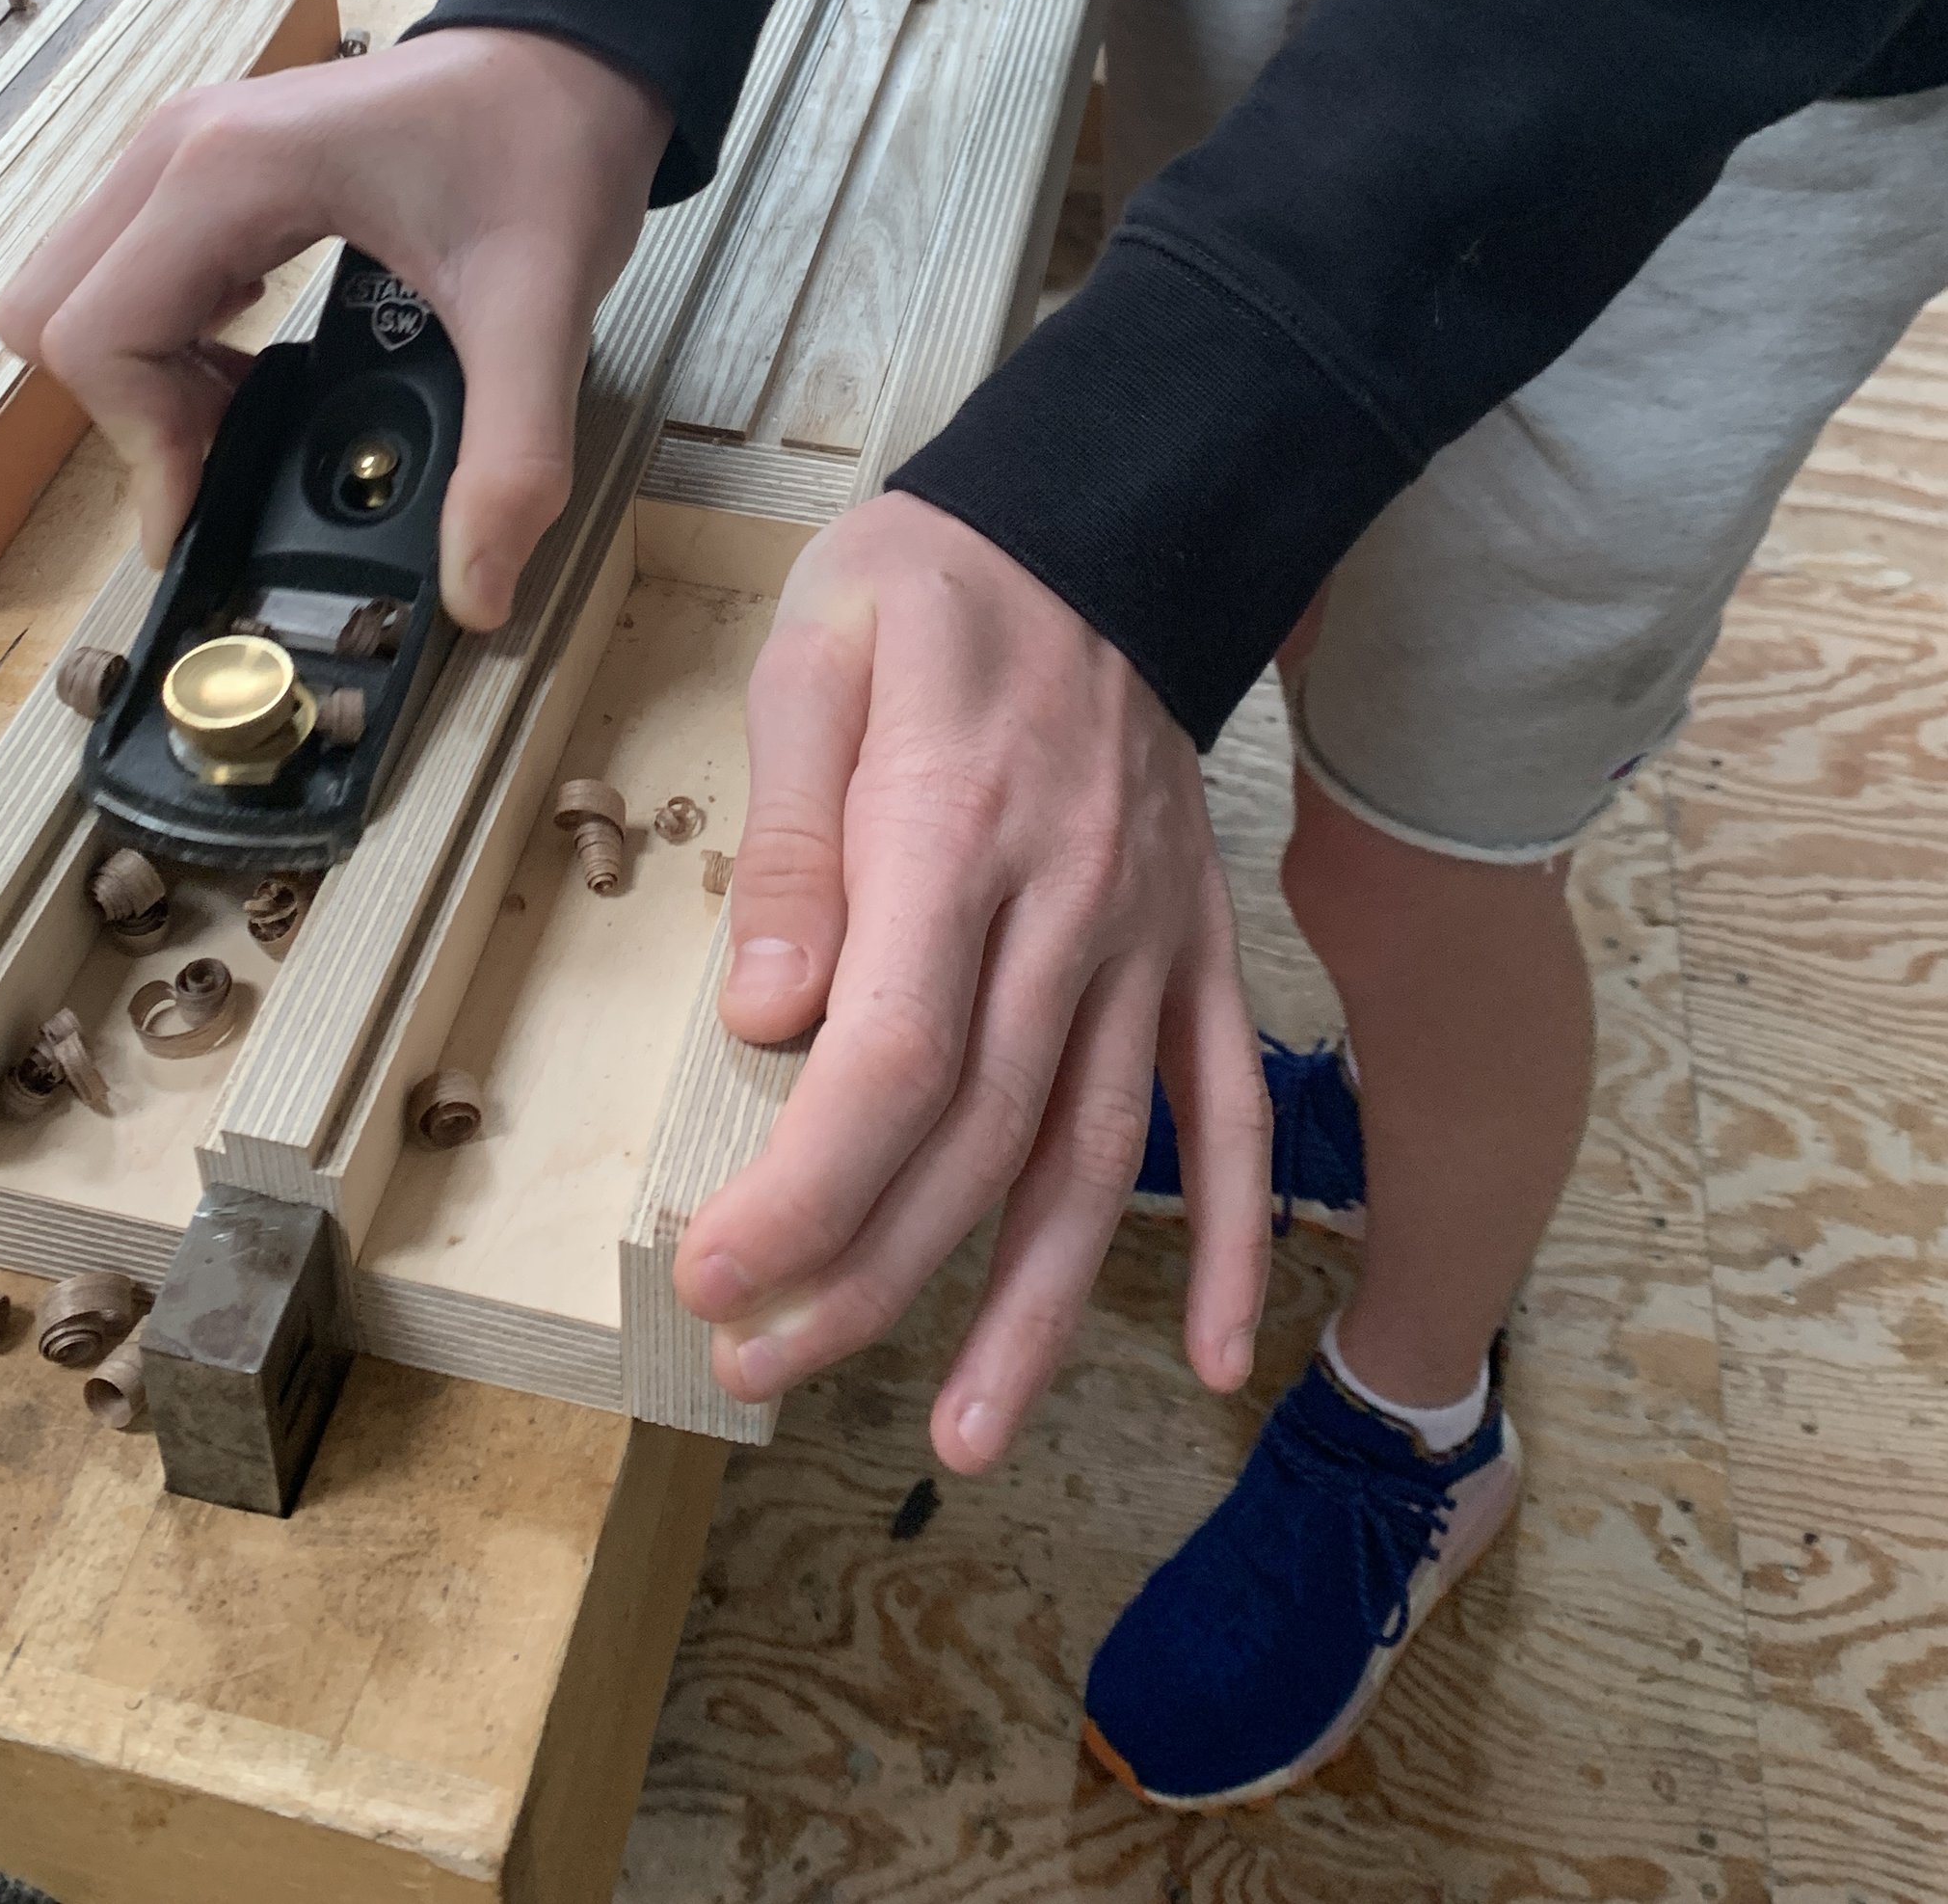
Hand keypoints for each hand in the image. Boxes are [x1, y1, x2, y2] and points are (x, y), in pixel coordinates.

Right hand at [0, 26, 670, 622]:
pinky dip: (163, 335)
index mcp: (228, 170)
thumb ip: (509, 455)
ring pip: (76, 290)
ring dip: (142, 376)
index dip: (139, 445)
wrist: (576, 55)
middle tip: (226, 456)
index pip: (95, 335)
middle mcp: (179, 148)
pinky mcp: (207, 161)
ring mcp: (184, 147)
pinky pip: (124, 266)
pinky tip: (250, 364)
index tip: (206, 512)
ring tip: (244, 417)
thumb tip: (476, 588)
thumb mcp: (540, 309)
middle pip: (53, 315)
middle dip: (127, 413)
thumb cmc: (548, 142)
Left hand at [676, 493, 1269, 1470]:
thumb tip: (770, 1016)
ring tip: (966, 1432)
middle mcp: (1068, 902)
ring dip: (1035, 1303)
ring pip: (1098, 1151)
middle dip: (866, 1273)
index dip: (808, 1193)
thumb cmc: (933, 579)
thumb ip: (794, 837)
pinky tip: (1208, 1347)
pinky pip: (1228, 1100)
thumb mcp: (817, 653)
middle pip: (976, 1134)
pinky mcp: (1193, 940)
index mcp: (956, 828)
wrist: (1110, 516)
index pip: (892, 1058)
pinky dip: (1230, 1231)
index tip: (718, 1272)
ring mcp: (1147, 932)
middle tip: (761, 1360)